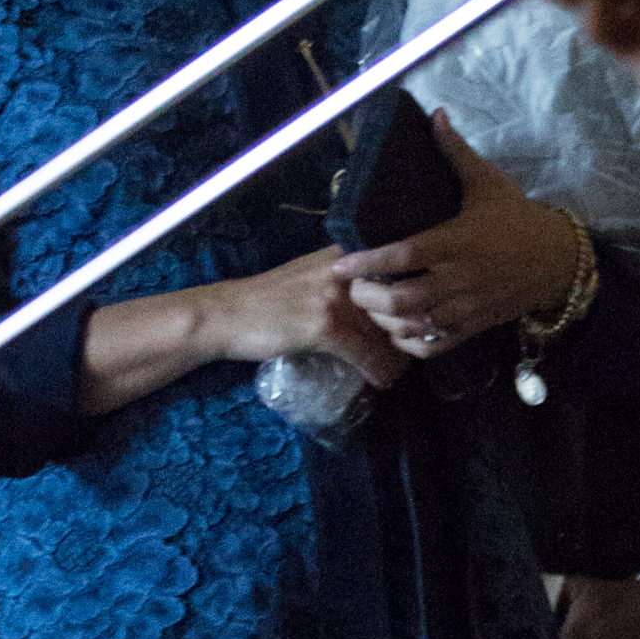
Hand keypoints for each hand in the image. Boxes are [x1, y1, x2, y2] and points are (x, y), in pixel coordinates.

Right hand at [200, 245, 407, 379]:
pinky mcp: (324, 326)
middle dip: (405, 333)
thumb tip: (372, 306)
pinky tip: (381, 382)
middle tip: (412, 353)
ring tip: (399, 373)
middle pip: (390, 305)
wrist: (226, 314)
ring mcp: (333, 298)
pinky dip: (374, 369)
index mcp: (342, 256)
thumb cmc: (263, 300)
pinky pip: (362, 352)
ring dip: (394, 357)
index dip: (403, 307)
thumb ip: (339, 284)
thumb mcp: (306, 277)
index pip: (388, 280)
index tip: (412, 327)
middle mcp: (342, 272)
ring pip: (380, 331)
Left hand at [336, 116, 580, 354]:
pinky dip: (409, 342)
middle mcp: (458, 279)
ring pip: (414, 326)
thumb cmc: (517, 219)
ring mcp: (466, 308)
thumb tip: (435, 115)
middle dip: (368, 298)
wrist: (558, 261)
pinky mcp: (473, 327)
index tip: (340, 264)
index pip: (403, 256)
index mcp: (456, 242)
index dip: (367, 262)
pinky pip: (434, 345)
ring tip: (370, 307)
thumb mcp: (488, 182)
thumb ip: (455, 152)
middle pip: (401, 300)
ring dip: (384, 321)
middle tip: (353, 288)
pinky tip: (397, 331)